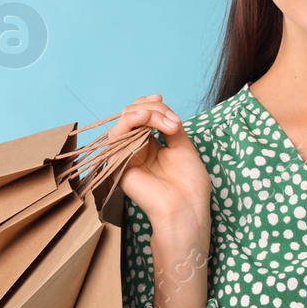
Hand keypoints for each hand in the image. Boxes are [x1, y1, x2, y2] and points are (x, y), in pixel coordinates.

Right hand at [110, 94, 210, 236]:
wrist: (186, 207)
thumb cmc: (189, 184)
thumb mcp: (183, 145)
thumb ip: (169, 125)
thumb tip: (160, 108)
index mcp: (151, 145)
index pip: (141, 115)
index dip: (149, 104)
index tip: (162, 100)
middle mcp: (136, 149)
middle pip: (132, 114)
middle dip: (153, 109)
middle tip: (173, 121)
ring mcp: (126, 156)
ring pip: (124, 120)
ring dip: (146, 113)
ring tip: (166, 122)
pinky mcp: (118, 164)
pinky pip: (116, 135)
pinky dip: (133, 120)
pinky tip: (148, 120)